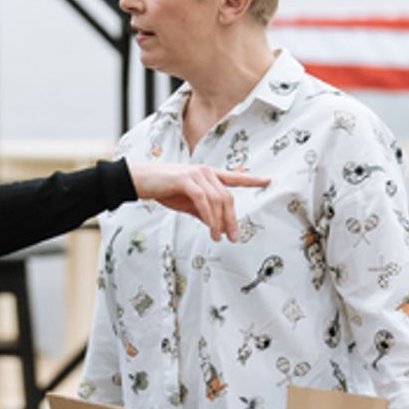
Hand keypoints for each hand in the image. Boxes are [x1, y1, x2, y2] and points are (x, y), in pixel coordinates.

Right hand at [127, 162, 268, 241]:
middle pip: (228, 197)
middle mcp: (206, 172)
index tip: (268, 181)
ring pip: (218, 200)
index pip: (234, 177)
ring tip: (218, 236)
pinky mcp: (186, 180)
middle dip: (232, 219)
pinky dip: (209, 216)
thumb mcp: (187, 203)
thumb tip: (217, 226)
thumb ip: (203, 211)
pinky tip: (210, 227)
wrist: (140, 180)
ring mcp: (197, 174)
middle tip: (234, 237)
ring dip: (220, 221)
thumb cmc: (163, 189)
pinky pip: (204, 201)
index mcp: (208, 175)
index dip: (252, 179)